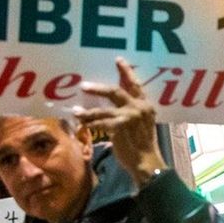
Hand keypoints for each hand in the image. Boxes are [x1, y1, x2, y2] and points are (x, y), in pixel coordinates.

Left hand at [75, 57, 166, 186]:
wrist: (147, 162)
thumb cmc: (143, 145)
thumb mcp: (142, 124)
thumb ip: (131, 113)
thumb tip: (113, 106)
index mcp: (146, 105)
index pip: (136, 84)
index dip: (127, 72)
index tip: (118, 60)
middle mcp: (139, 108)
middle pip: (116, 91)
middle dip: (99, 88)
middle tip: (85, 85)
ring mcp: (130, 117)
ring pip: (104, 109)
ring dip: (88, 110)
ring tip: (76, 110)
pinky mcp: (120, 127)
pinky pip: (100, 123)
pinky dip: (90, 123)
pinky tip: (81, 123)